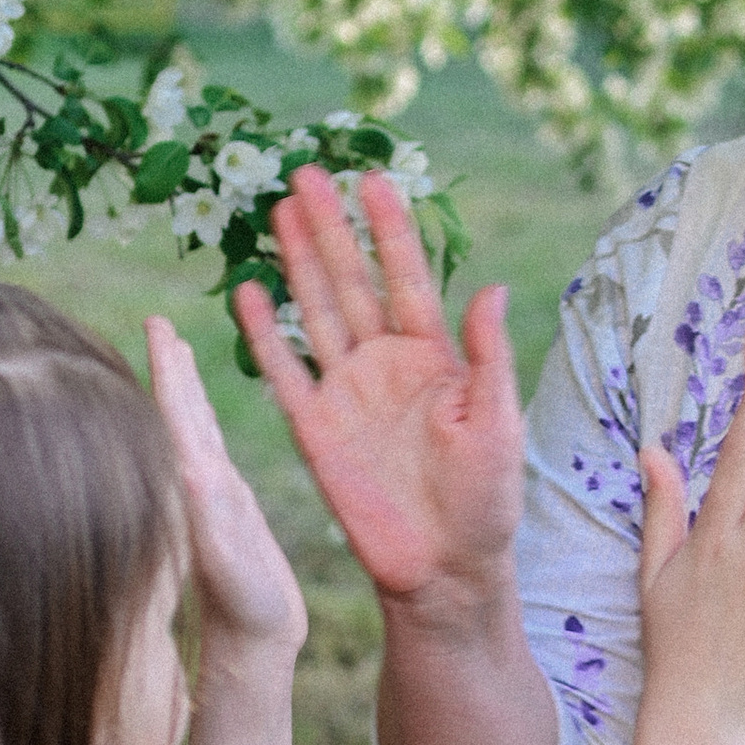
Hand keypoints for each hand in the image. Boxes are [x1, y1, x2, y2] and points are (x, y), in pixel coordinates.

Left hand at [146, 319, 308, 666]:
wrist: (253, 645)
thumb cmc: (244, 612)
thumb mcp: (228, 564)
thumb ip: (209, 519)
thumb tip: (192, 471)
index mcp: (191, 490)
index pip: (174, 418)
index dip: (166, 371)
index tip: (155, 327)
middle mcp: (195, 486)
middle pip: (180, 413)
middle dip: (171, 366)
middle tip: (159, 321)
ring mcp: (209, 496)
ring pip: (194, 428)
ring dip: (185, 388)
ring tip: (178, 350)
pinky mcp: (225, 510)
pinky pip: (213, 451)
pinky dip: (206, 421)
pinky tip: (204, 415)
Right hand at [235, 165, 523, 610]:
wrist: (444, 570)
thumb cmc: (487, 500)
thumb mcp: (497, 422)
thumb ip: (487, 355)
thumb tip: (488, 288)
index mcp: (434, 356)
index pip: (406, 276)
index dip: (389, 228)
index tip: (371, 178)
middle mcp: (386, 365)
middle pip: (352, 280)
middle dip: (330, 227)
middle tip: (305, 173)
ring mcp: (347, 393)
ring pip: (316, 311)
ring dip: (298, 262)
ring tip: (276, 210)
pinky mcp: (314, 429)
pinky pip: (283, 370)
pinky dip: (263, 332)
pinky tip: (247, 289)